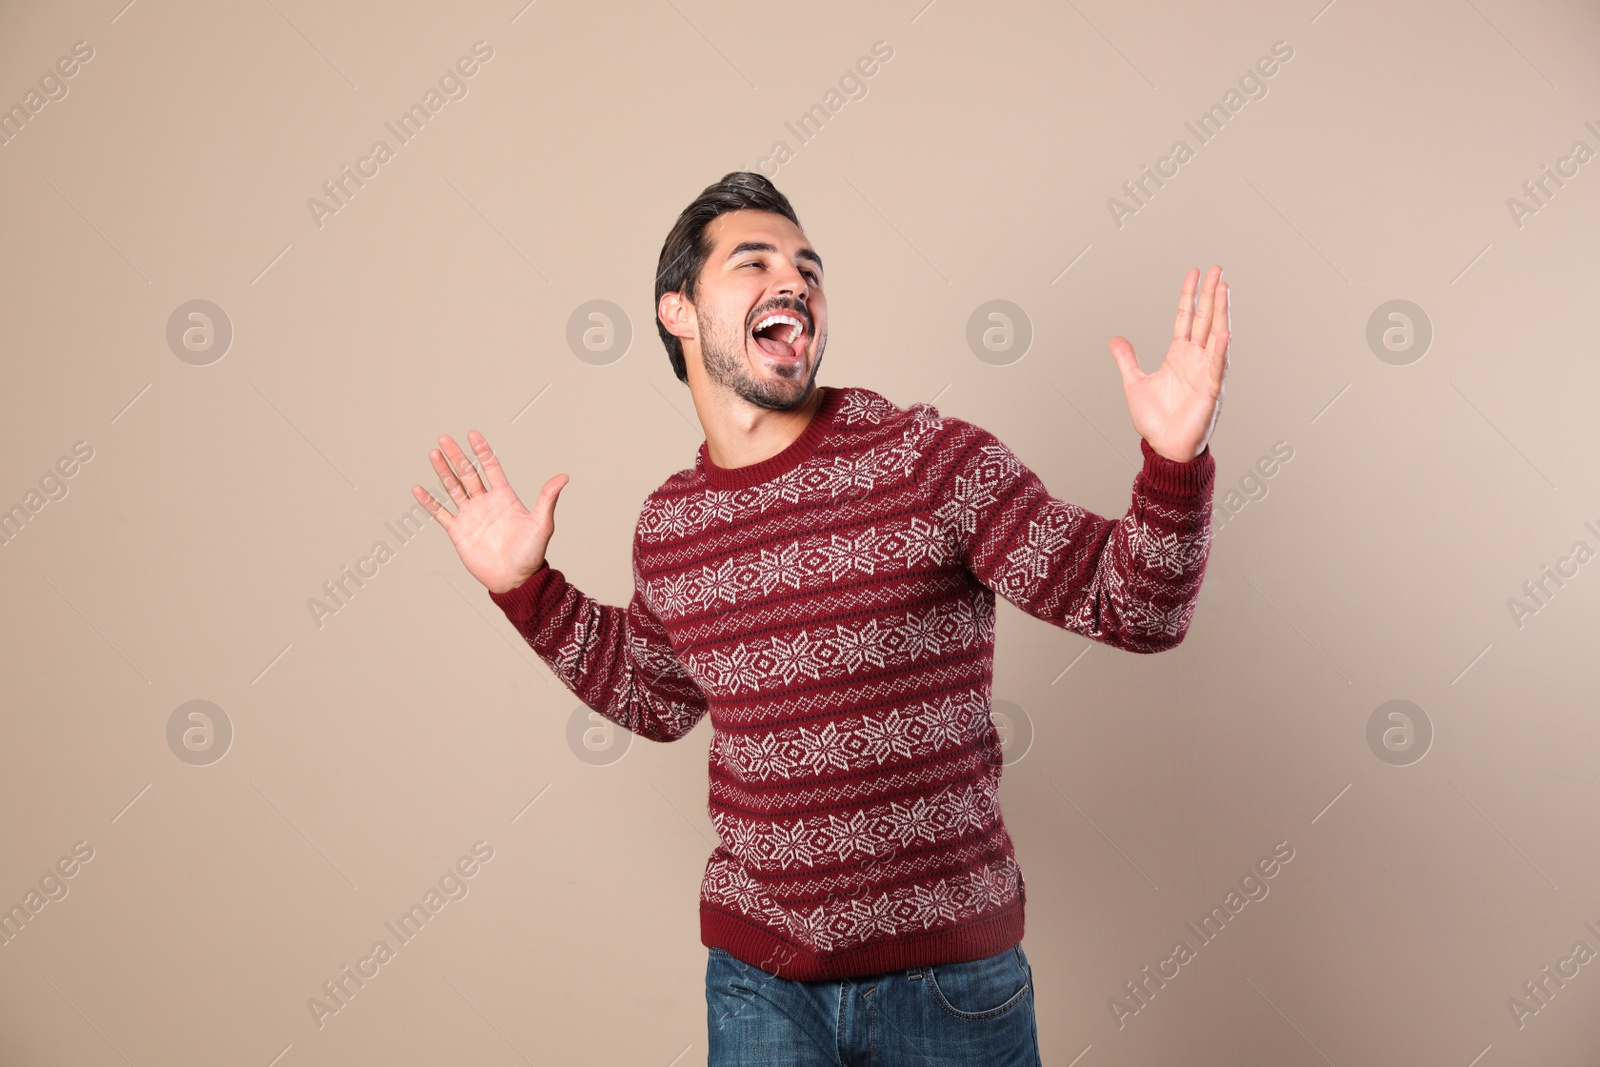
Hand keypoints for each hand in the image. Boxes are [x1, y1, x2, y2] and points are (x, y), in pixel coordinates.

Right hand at [412, 431, 567, 594]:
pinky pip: (441, 514)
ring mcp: (471, 516)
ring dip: (443, 471)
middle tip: (445, 438)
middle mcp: (486, 503)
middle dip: (457, 456)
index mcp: (504, 497)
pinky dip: (429, 502)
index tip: (473, 435)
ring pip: (453, 488)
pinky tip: (418, 489)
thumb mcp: (542, 524)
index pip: (491, 468)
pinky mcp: (459, 531)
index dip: (482, 451)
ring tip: (433, 454)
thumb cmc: (531, 554)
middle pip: (468, 473)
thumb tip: (564, 477)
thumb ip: (547, 499)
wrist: (515, 579)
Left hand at [1107, 265, 1230, 462]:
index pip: (1186, 317)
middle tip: (1217, 269)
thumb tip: (1115, 340)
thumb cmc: (1157, 420)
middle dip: (1211, 294)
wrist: (1165, 448)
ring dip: (1220, 312)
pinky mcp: (1210, 391)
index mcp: (1179, 355)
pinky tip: (1225, 332)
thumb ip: (1127, 360)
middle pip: (1205, 319)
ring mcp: (1206, 373)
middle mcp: (1196, 359)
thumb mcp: (1135, 383)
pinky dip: (1220, 350)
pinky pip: (1217, 367)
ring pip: (1215, 335)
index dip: (1190, 295)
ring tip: (1224, 288)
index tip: (1195, 273)